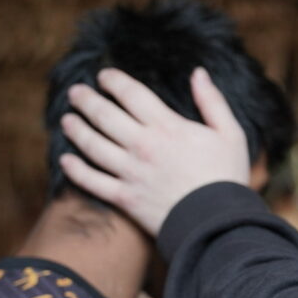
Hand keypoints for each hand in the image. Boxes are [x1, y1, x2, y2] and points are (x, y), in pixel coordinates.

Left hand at [60, 67, 249, 235]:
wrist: (219, 224)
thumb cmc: (227, 178)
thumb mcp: (231, 134)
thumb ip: (213, 102)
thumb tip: (199, 73)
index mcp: (168, 127)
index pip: (132, 94)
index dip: (114, 81)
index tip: (104, 76)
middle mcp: (143, 146)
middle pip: (105, 115)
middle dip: (86, 100)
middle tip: (75, 93)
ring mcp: (131, 173)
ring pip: (93, 146)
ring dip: (76, 130)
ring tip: (67, 120)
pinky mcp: (125, 198)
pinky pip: (92, 182)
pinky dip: (76, 170)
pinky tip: (66, 161)